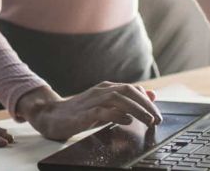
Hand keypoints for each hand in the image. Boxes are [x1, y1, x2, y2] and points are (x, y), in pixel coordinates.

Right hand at [17, 83, 162, 141]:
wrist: (51, 116)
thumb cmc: (80, 112)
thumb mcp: (106, 105)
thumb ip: (127, 101)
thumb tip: (151, 95)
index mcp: (106, 88)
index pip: (132, 89)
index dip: (147, 100)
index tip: (158, 113)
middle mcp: (100, 91)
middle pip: (128, 91)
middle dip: (145, 105)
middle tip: (157, 118)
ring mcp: (91, 101)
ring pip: (118, 99)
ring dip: (136, 109)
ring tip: (148, 121)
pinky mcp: (83, 114)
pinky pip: (102, 111)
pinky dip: (117, 115)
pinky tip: (127, 121)